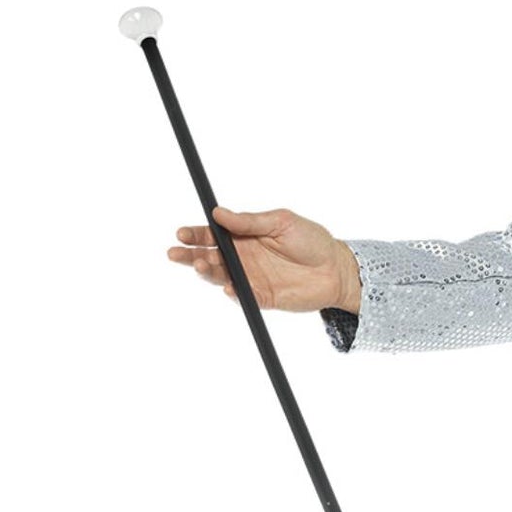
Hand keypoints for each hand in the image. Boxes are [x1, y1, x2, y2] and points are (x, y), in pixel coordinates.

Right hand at [167, 206, 360, 313]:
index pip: (212, 236)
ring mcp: (251, 278)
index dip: (195, 235)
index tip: (182, 234)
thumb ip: (250, 221)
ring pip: (221, 277)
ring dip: (208, 273)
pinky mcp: (262, 297)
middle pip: (209, 257)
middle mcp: (243, 258)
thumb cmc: (311, 240)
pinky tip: (228, 287)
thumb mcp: (281, 221)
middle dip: (190, 256)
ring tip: (202, 266)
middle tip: (176, 254)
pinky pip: (242, 296)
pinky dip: (233, 293)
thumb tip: (218, 213)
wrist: (336, 268)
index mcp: (244, 236)